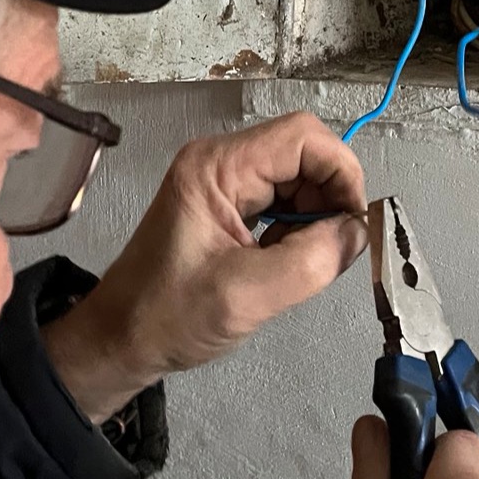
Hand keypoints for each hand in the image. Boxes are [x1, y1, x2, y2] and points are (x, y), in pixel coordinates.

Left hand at [44, 113, 366, 420]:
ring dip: (317, 215)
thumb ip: (312, 260)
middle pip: (304, 152)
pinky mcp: (228, 206)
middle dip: (331, 196)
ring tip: (311, 259)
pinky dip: (299, 227)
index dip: (341, 172)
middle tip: (335, 246)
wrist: (120, 341)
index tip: (354, 222)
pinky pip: (282, 200)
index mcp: (217, 167)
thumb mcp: (247, 295)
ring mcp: (224, 183)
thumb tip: (358, 232)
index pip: (303, 137)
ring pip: (298, 177)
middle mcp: (221, 162)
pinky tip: (292, 258)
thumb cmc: (169, 317)